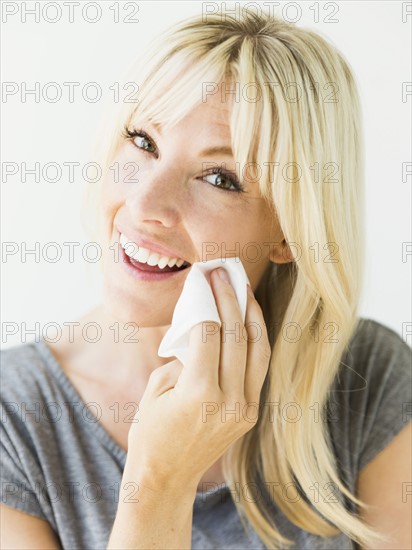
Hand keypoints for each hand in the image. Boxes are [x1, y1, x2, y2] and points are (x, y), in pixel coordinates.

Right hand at [126, 267, 270, 491]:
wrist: (166, 477)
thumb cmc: (150, 432)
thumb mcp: (156, 389)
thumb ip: (183, 357)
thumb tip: (202, 329)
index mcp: (199, 393)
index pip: (209, 332)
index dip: (207, 301)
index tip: (204, 278)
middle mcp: (228, 400)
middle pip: (237, 335)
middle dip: (231, 298)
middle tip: (224, 273)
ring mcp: (244, 408)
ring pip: (258, 350)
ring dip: (252, 315)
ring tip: (245, 289)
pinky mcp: (251, 413)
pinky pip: (259, 367)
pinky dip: (256, 340)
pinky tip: (250, 321)